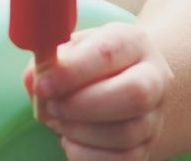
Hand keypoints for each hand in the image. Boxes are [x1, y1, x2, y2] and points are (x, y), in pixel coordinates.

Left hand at [22, 23, 173, 160]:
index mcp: (132, 42)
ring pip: (126, 133)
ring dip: (79, 131)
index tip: (42, 86)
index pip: (107, 53)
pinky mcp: (147, 147)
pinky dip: (85, 154)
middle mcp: (154, 78)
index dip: (72, 72)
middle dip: (81, 106)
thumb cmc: (84, 63)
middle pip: (133, 96)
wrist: (117, 83)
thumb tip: (36, 82)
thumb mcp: (66, 50)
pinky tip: (70, 138)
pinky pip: (120, 160)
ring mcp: (155, 116)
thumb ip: (48, 63)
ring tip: (57, 120)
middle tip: (50, 107)